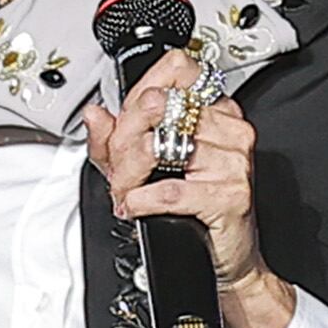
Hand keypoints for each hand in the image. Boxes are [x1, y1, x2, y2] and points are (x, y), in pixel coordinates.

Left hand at [83, 49, 293, 327]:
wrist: (227, 257)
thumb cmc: (193, 211)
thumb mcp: (144, 169)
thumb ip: (114, 140)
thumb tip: (95, 115)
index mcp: (215, 109)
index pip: (174, 70)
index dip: (140, 92)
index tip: (126, 120)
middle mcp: (229, 127)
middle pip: (158, 107)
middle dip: (124, 140)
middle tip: (116, 168)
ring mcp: (232, 159)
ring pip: (158, 147)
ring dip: (128, 176)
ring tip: (126, 191)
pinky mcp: (229, 193)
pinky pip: (169, 188)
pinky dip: (142, 199)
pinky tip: (137, 204)